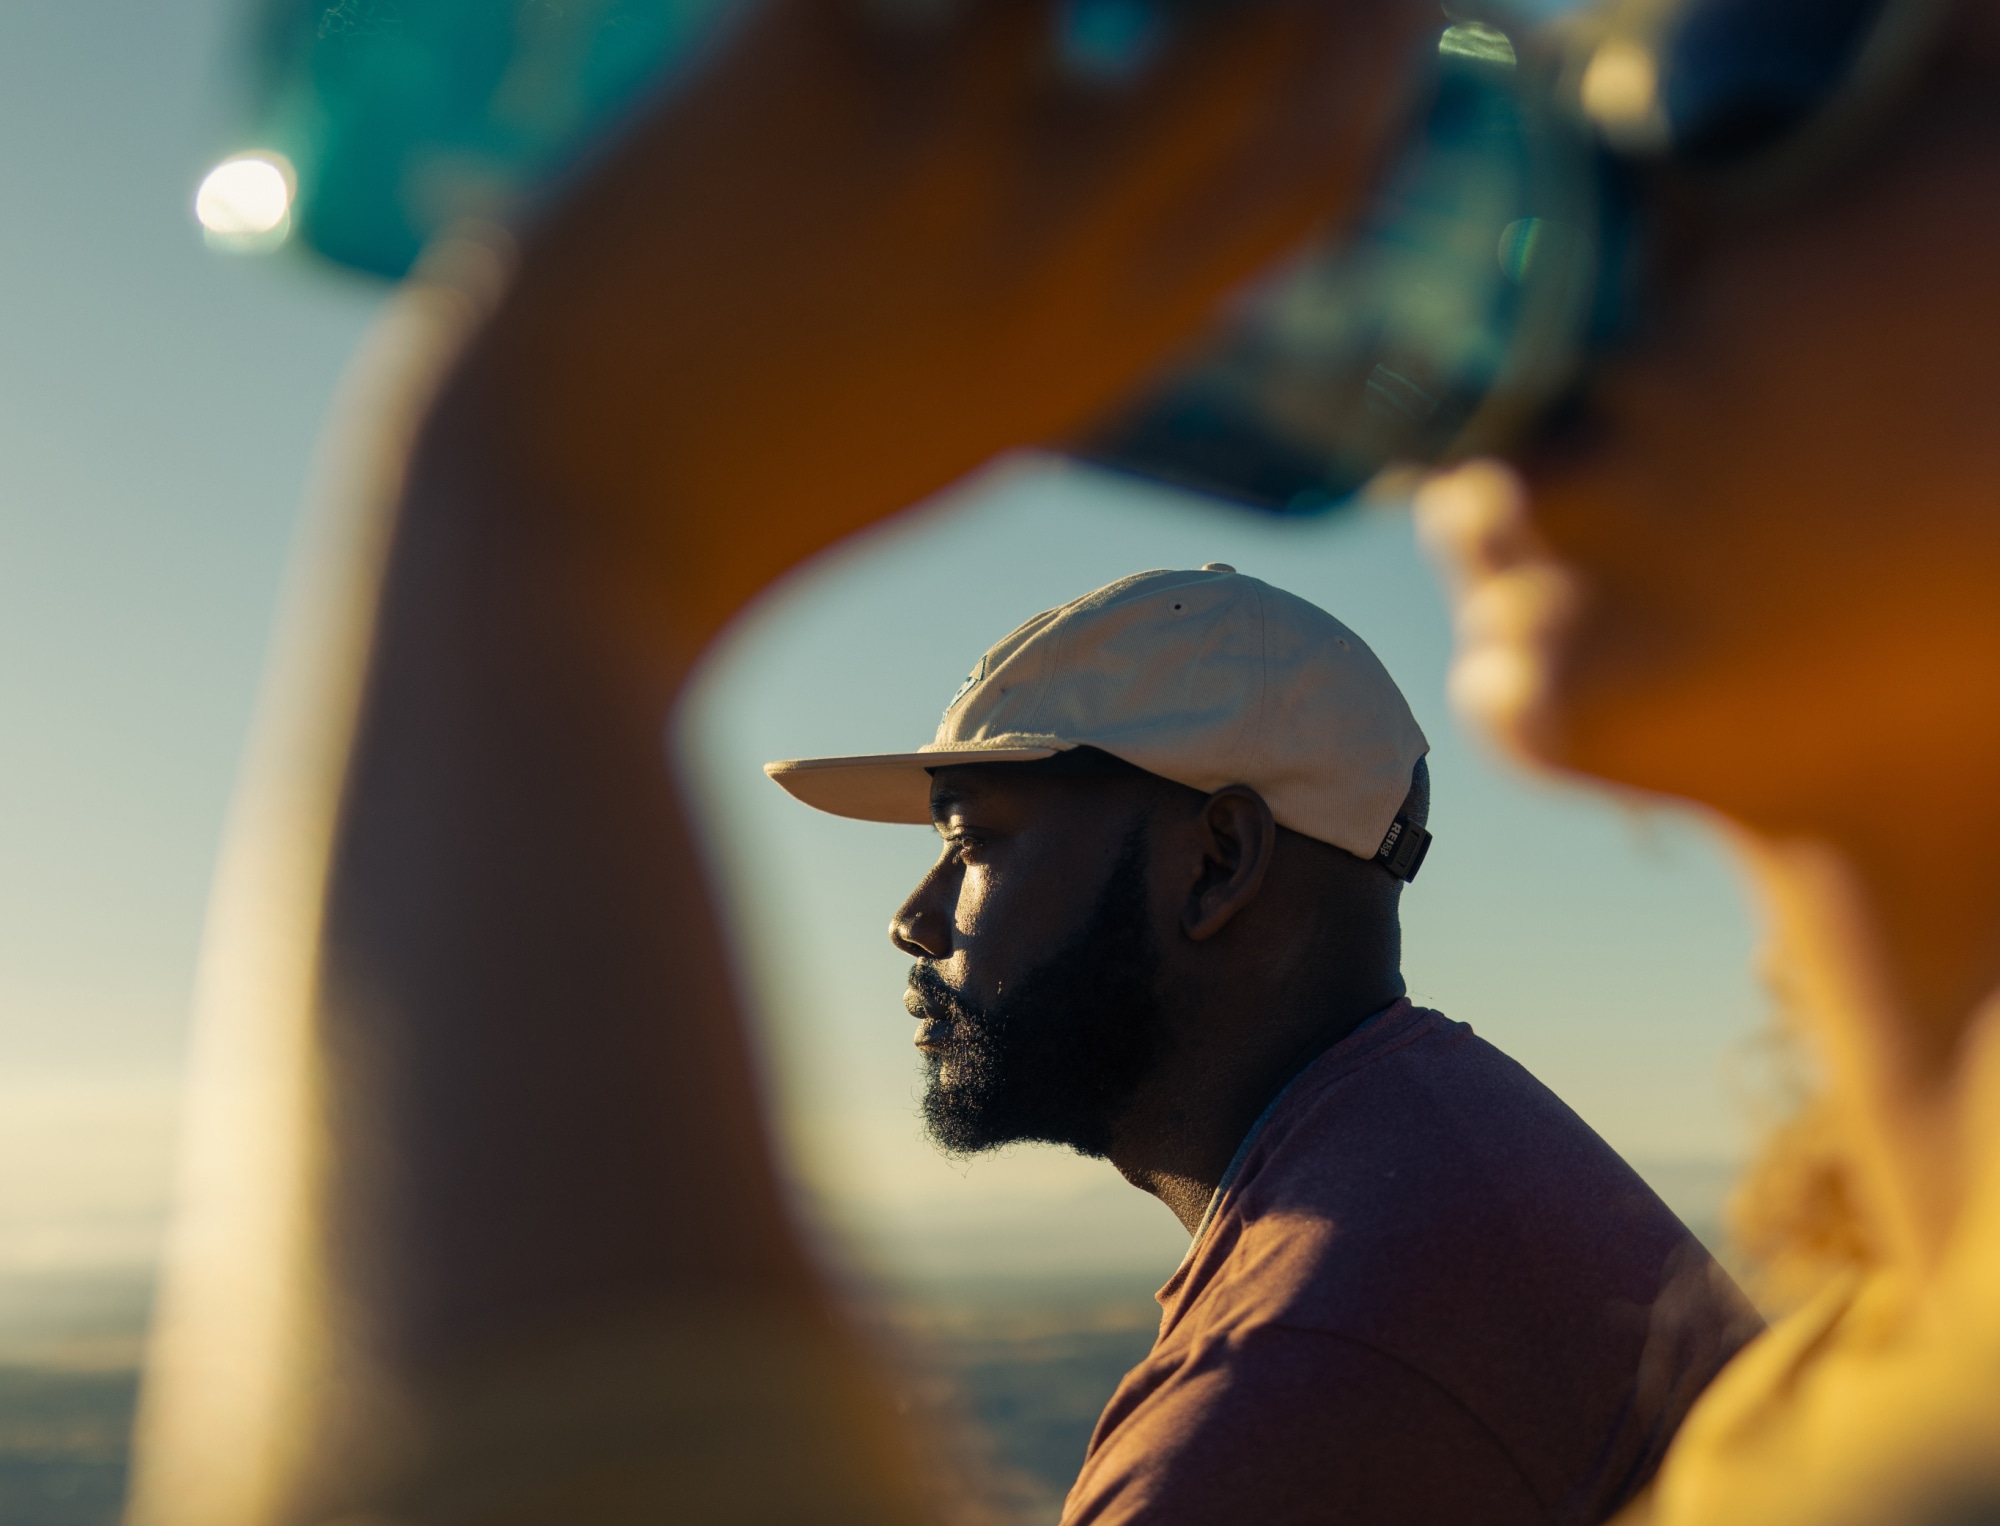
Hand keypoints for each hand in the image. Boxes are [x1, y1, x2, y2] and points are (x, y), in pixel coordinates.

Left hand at [440, 0, 1429, 659]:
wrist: (565, 538)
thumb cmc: (747, 481)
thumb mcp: (957, 419)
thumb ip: (1061, 323)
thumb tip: (1144, 256)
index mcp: (1099, 338)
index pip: (1317, 171)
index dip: (1381, 40)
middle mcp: (1064, 253)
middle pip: (1285, 46)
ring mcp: (947, 164)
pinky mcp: (800, 77)